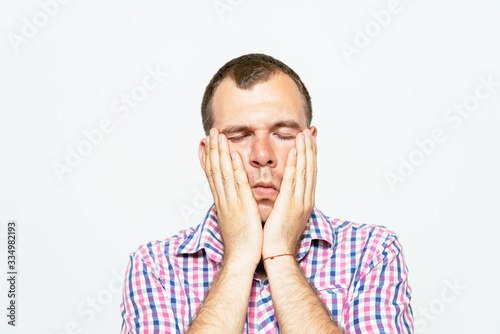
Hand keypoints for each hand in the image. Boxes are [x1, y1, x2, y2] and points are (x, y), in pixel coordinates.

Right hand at [204, 128, 262, 267]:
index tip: (209, 142)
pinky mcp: (242, 208)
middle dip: (213, 149)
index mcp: (222, 201)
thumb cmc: (241, 241)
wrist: (241, 258)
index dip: (210, 157)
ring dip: (221, 154)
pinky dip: (235, 170)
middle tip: (212, 132)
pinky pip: (238, 186)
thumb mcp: (234, 218)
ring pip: (223, 174)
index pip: (213, 174)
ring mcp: (231, 203)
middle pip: (215, 170)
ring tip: (219, 136)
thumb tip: (233, 195)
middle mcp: (224, 199)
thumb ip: (233, 203)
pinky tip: (233, 156)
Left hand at [262, 128, 316, 258]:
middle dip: (310, 149)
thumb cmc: (278, 238)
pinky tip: (295, 151)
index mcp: (304, 202)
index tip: (309, 142)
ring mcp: (299, 201)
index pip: (309, 174)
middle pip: (310, 169)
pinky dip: (295, 164)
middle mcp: (305, 199)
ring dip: (304, 151)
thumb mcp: (286, 215)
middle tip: (309, 132)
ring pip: (304, 171)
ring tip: (303, 135)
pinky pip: (293, 180)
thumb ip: (287, 201)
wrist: (278, 254)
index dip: (310, 157)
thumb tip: (285, 192)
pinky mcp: (289, 204)